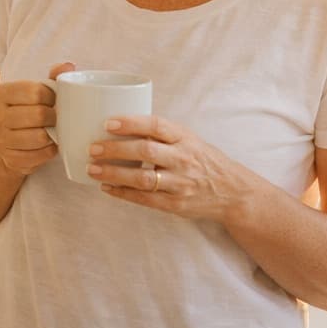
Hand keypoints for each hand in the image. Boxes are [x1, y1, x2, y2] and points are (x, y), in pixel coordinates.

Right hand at [0, 67, 60, 175]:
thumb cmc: (22, 111)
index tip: (53, 100)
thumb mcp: (31, 91)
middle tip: (57, 117)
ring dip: (52, 135)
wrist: (1, 141)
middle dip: (54, 116)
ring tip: (53, 130)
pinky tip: (48, 145)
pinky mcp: (8, 159)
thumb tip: (68, 65)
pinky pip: (39, 156)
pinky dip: (49, 151)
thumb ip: (50, 78)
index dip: (52, 96)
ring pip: (39, 137)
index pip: (35, 92)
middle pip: (39, 115)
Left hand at [86, 114, 260, 222]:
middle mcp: (184, 159)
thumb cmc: (204, 160)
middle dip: (115, 149)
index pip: (156, 125)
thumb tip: (121, 124)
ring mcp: (180, 183)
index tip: (108, 122)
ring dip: (113, 174)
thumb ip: (162, 134)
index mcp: (185, 138)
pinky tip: (106, 188)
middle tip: (93, 148)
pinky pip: (145, 199)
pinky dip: (123, 194)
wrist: (234, 192)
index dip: (131, 123)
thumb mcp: (189, 139)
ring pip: (142, 178)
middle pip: (146, 151)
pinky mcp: (176, 204)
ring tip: (92, 170)